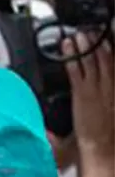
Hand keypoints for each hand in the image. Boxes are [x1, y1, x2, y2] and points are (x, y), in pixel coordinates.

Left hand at [68, 31, 114, 155]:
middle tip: (92, 29)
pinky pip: (75, 70)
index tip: (107, 36)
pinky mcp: (82, 93)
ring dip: (85, 45)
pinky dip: (71, 57)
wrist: (105, 147)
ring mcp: (96, 88)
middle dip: (99, 41)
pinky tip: (67, 48)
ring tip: (79, 34)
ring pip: (91, 60)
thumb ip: (111, 90)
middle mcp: (111, 84)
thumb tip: (107, 78)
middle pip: (106, 56)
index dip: (112, 46)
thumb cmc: (110, 131)